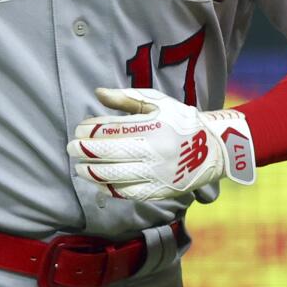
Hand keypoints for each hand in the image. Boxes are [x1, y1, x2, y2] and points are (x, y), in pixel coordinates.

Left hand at [69, 88, 255, 203]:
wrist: (216, 149)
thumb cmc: (182, 121)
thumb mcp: (158, 103)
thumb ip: (127, 98)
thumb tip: (98, 93)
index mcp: (153, 126)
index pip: (111, 130)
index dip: (88, 132)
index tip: (77, 131)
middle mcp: (154, 150)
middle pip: (109, 153)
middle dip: (84, 151)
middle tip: (70, 149)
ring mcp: (157, 173)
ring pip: (115, 175)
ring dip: (92, 172)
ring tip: (80, 168)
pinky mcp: (160, 190)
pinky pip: (128, 193)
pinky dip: (110, 189)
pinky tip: (99, 183)